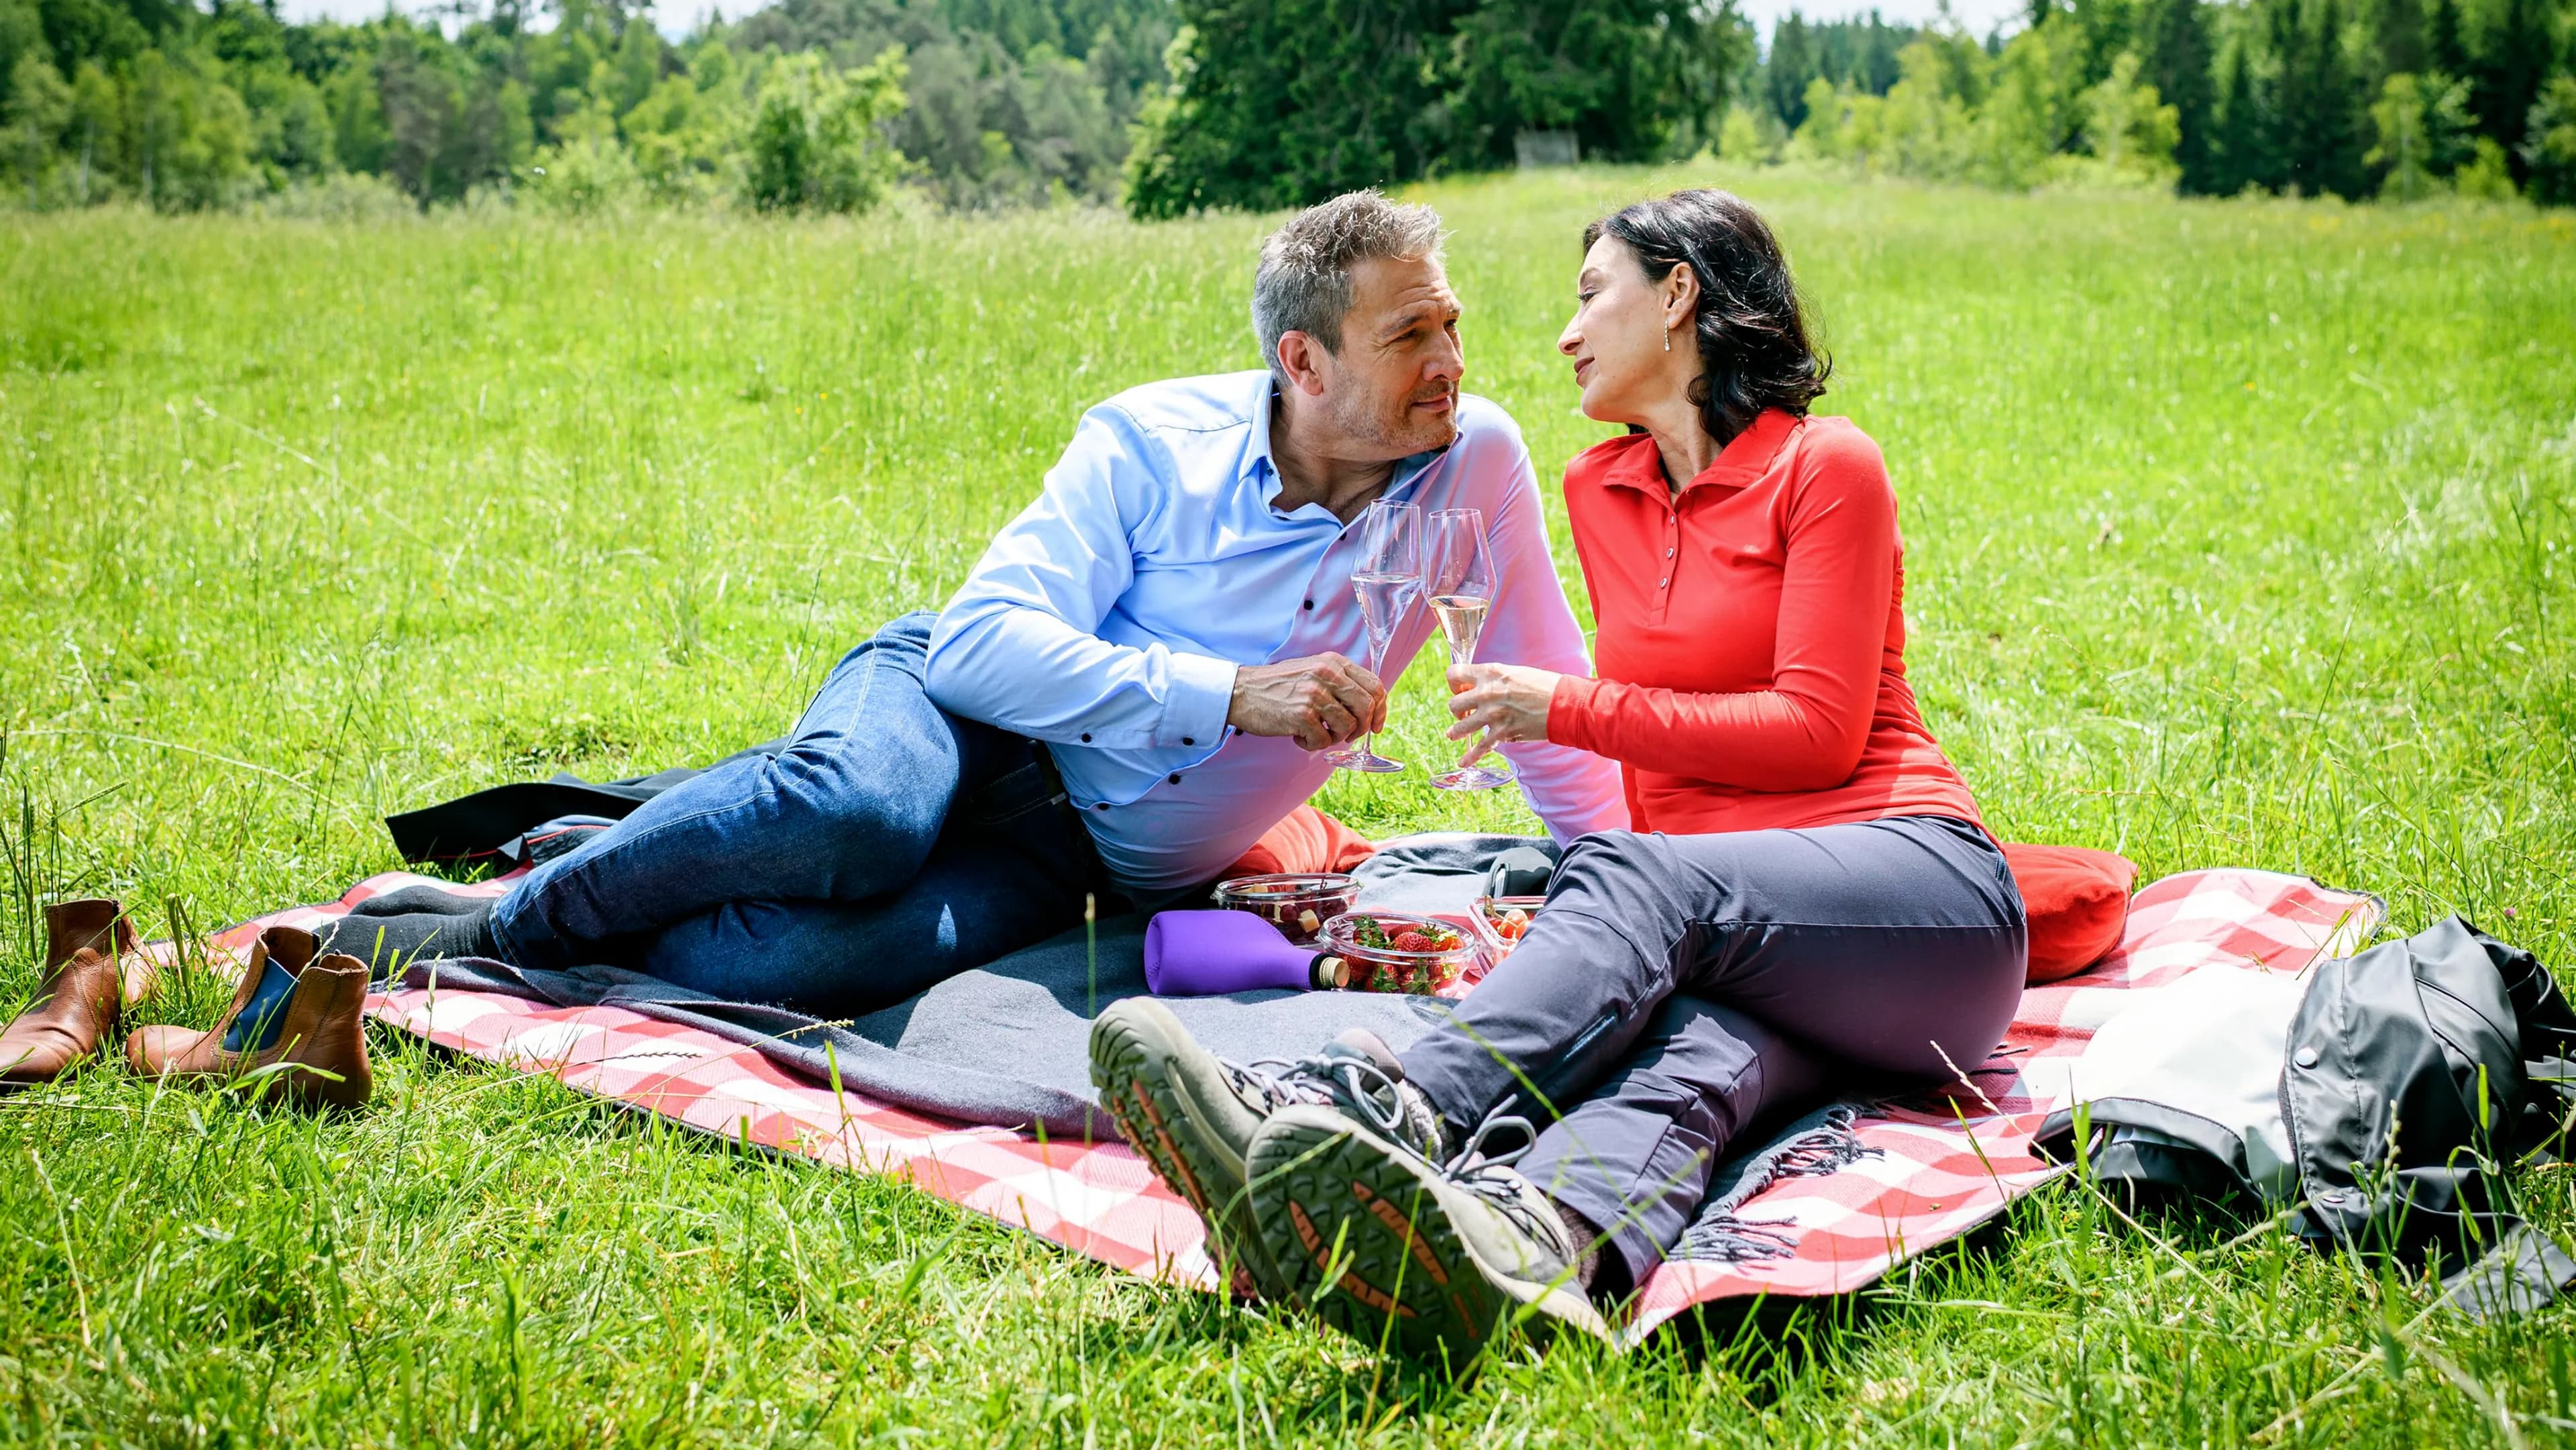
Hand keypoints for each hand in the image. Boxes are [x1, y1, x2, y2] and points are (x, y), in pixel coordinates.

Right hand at [1228, 653, 1388, 750]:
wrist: (1241, 692)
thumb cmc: (1278, 686)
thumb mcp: (1313, 670)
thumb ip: (1339, 681)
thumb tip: (1369, 706)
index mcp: (1334, 662)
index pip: (1375, 686)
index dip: (1381, 710)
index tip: (1376, 726)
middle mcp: (1327, 674)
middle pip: (1367, 708)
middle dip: (1361, 728)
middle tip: (1346, 735)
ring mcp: (1315, 694)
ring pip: (1347, 728)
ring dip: (1334, 738)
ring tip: (1315, 732)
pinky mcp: (1302, 715)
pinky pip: (1323, 741)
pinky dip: (1312, 745)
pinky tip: (1298, 736)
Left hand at [1445, 662, 1558, 763]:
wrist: (1565, 703)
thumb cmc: (1545, 685)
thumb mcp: (1516, 672)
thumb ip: (1496, 679)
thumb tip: (1484, 688)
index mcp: (1490, 672)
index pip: (1454, 673)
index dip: (1454, 682)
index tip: (1461, 689)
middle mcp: (1487, 692)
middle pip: (1454, 703)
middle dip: (1456, 709)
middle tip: (1465, 711)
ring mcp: (1493, 715)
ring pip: (1461, 727)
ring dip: (1456, 731)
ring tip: (1453, 735)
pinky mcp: (1503, 733)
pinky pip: (1480, 748)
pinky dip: (1470, 757)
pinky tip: (1464, 763)